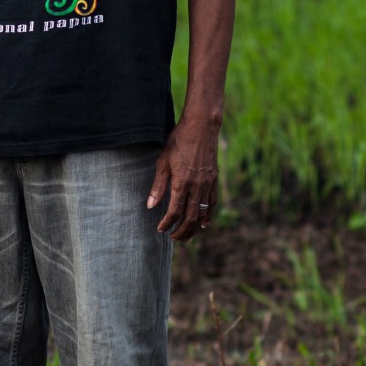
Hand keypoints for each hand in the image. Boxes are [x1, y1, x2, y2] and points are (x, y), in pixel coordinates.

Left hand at [147, 117, 219, 240]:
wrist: (202, 127)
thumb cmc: (179, 141)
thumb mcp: (163, 161)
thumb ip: (158, 185)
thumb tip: (151, 206)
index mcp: (182, 183)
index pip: (175, 211)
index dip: (167, 223)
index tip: (160, 229)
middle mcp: (197, 187)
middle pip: (190, 218)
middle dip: (181, 232)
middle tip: (173, 238)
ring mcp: (208, 184)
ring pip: (203, 214)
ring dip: (194, 228)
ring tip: (186, 236)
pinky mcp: (214, 180)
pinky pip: (213, 204)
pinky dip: (209, 216)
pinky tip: (204, 224)